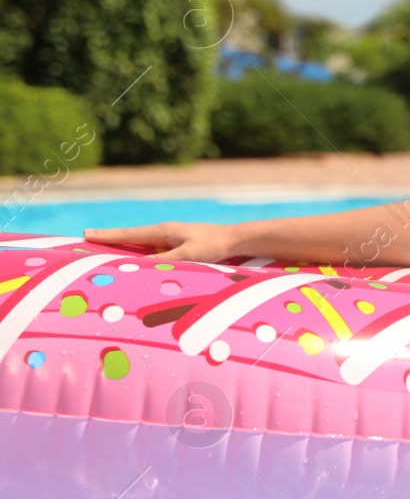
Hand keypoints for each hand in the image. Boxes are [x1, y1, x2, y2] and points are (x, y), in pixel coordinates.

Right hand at [82, 222, 237, 262]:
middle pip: (130, 237)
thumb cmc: (213, 246)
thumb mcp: (188, 256)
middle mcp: (163, 233)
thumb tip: (138, 266)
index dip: (108, 236)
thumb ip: (164, 261)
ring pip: (140, 243)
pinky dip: (137, 252)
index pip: (129, 235)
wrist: (235, 240)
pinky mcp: (177, 246)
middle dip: (109, 239)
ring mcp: (170, 239)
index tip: (86, 234)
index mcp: (163, 231)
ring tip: (101, 248)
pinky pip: (151, 250)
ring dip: (122, 246)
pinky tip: (132, 257)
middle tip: (85, 238)